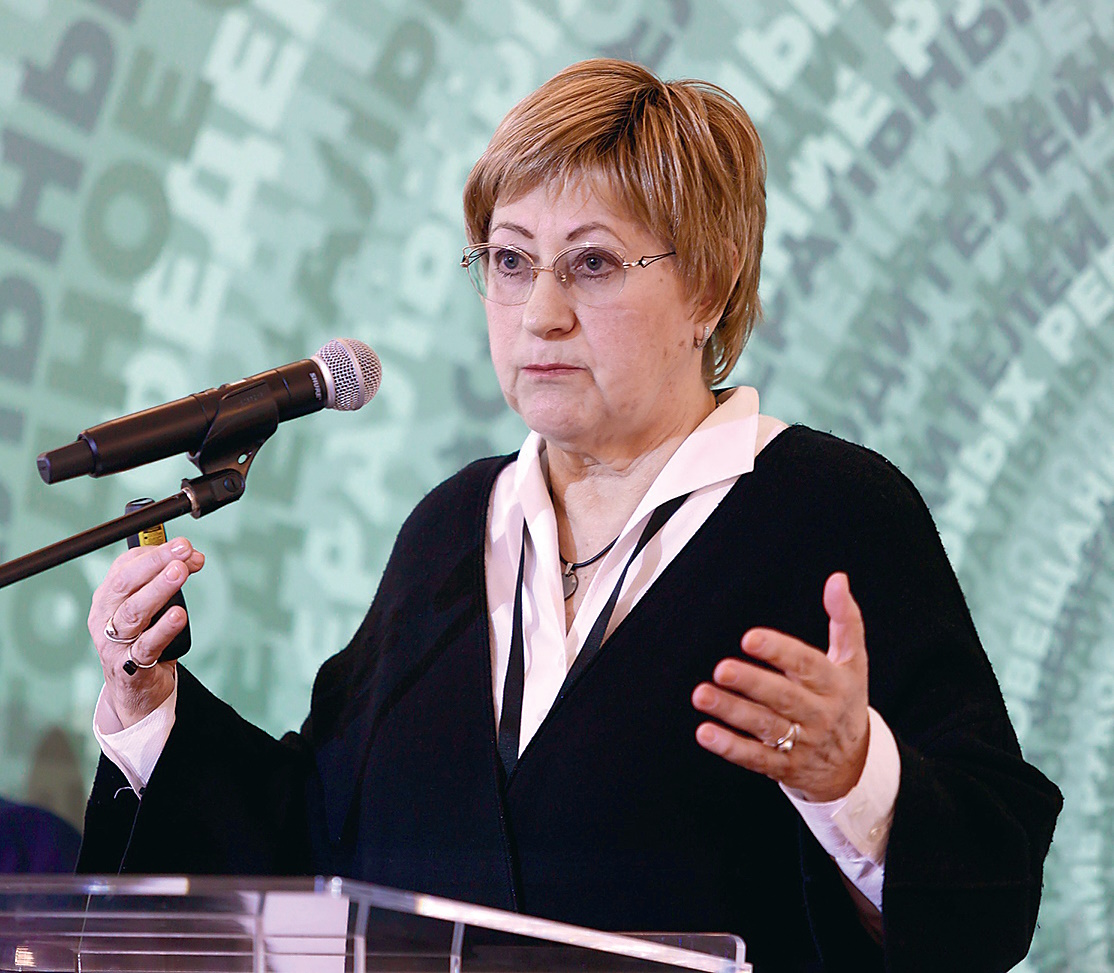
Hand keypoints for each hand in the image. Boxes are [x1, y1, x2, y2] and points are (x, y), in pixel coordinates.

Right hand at [88, 537, 204, 728]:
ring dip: (158, 589)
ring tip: (179, 573)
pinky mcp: (130, 667)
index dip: (155, 552)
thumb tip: (194, 557)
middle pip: (126, 584)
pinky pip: (147, 646)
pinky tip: (178, 615)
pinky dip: (163, 629)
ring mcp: (115, 643)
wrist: (135, 690)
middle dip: (156, 563)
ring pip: (134, 612)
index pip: (125, 566)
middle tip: (182, 552)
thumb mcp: (153, 607)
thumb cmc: (143, 640)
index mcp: (108, 597)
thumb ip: (170, 581)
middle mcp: (106, 617)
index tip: (183, 545)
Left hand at [691, 572, 869, 801]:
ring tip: (702, 695)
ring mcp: (802, 743)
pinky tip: (706, 732)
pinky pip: (756, 758)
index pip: (807, 665)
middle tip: (721, 669)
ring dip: (732, 711)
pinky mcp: (785, 768)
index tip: (750, 638)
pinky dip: (730, 747)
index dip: (779, 651)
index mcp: (835, 684)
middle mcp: (819, 714)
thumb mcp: (853, 662)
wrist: (855, 767)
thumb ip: (845, 620)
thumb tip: (838, 579)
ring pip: (765, 727)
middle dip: (752, 683)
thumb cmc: (845, 701)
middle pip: (783, 698)